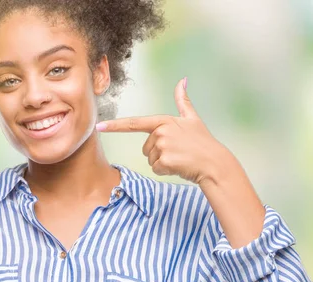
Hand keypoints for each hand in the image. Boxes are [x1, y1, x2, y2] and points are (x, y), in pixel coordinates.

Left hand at [96, 78, 233, 184]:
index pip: (134, 123)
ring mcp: (162, 146)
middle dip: (159, 153)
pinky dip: (167, 171)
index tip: (99, 126)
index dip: (115, 125)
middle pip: (146, 148)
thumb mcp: (192, 118)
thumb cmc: (203, 142)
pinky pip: (156, 169)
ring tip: (180, 158)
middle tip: (178, 152)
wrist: (214, 163)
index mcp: (163, 121)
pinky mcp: (164, 161)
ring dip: (163, 162)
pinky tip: (180, 166)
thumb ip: (183, 101)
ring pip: (150, 160)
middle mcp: (160, 132)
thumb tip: (182, 80)